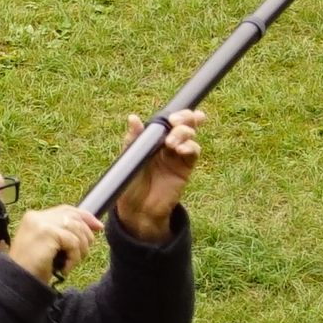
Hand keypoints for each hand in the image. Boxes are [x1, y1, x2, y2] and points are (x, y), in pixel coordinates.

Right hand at [4, 203, 102, 285]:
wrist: (17, 281)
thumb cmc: (32, 268)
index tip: (98, 227)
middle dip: (86, 234)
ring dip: (80, 250)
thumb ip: (63, 233)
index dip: (85, 216)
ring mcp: (41, 223)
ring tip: (72, 263)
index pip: (66, 209)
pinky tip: (66, 268)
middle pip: (74, 217)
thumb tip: (92, 226)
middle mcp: (37, 216)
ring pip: (76, 230)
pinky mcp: (47, 233)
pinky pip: (73, 242)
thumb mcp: (48, 246)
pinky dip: (74, 257)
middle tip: (85, 252)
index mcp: (34, 217)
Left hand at [112, 108, 202, 243]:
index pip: (168, 120)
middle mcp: (168, 143)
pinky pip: (193, 152)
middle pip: (184, 123)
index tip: (171, 117)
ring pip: (190, 135)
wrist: (138, 208)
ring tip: (171, 143)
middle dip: (185, 118)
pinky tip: (181, 150)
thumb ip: (133, 139)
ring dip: (184, 133)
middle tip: (175, 122)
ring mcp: (178, 154)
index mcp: (153, 138)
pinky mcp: (185, 167)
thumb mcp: (129, 158)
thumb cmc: (130, 183)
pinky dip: (190, 147)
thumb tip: (133, 117)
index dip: (175, 114)